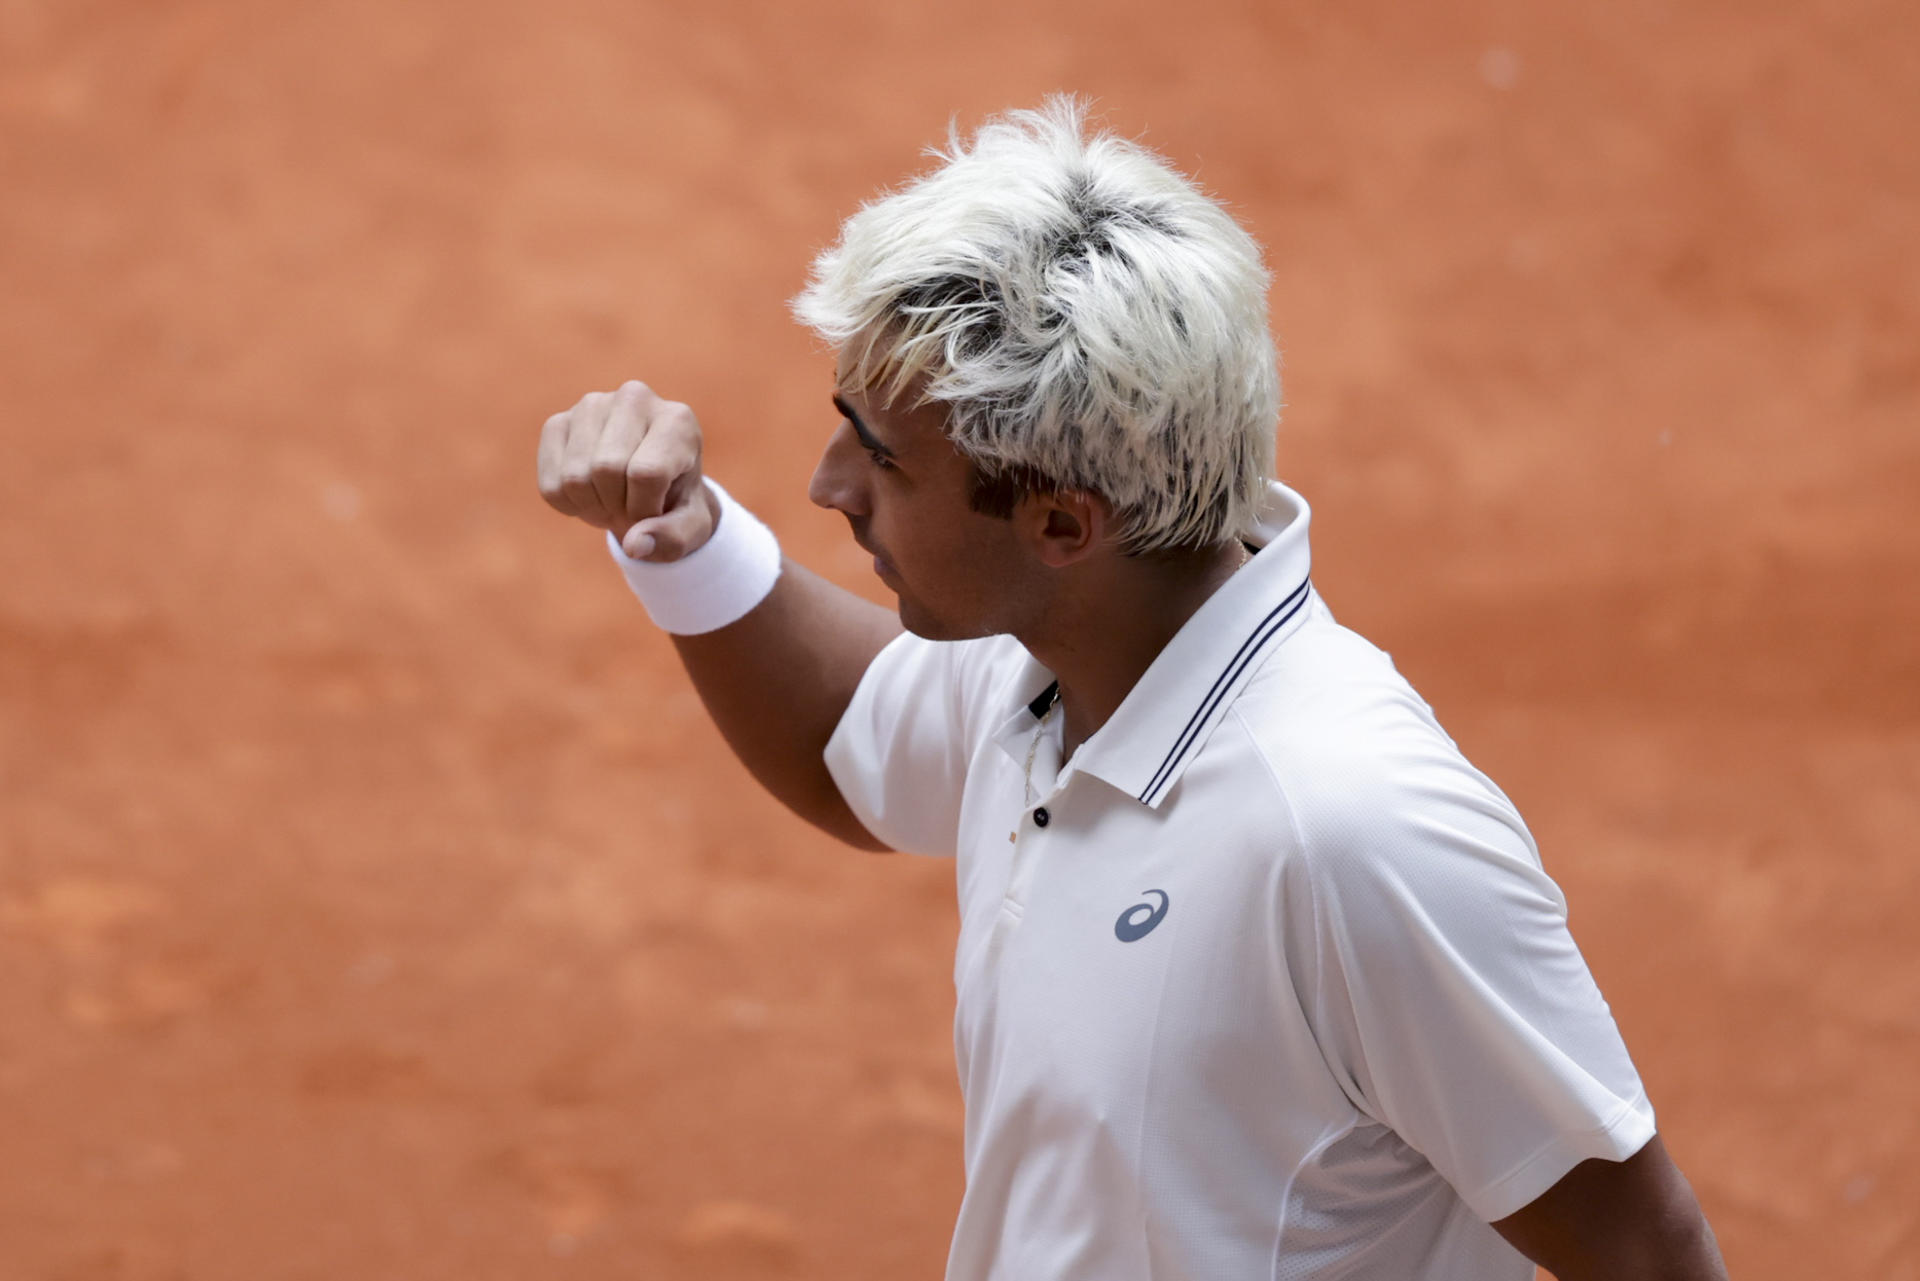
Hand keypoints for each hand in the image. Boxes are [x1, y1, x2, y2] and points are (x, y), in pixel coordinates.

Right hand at [536, 380, 719, 561]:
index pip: (646, 472)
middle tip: (630, 508)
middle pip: (606, 469)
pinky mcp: (558, 422)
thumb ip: (673, 538)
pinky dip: (569, 505)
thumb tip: (634, 545)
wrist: (651, 485)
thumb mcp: (691, 526)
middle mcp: (634, 398)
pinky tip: (590, 493)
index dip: (645, 508)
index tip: (655, 512)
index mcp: (677, 420)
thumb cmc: (675, 502)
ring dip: (593, 507)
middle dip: (617, 506)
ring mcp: (591, 405)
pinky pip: (550, 484)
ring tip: (613, 500)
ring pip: (575, 476)